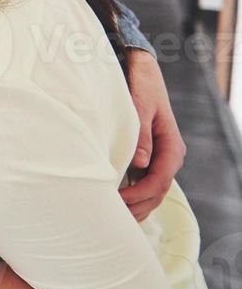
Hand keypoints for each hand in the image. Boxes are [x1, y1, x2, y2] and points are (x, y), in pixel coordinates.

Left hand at [119, 49, 185, 219]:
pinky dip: (137, 194)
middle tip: (116, 218)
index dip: (141, 194)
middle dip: (139, 205)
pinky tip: (121, 204)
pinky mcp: (148, 155)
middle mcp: (168, 154)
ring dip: (139, 204)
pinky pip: (146, 180)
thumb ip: (140, 135)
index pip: (160, 179)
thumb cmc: (139, 86)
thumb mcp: (140, 106)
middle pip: (159, 190)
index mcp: (171, 145)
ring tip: (118, 218)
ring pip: (154, 189)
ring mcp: (160, 156)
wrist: (141, 71)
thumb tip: (140, 164)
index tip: (120, 201)